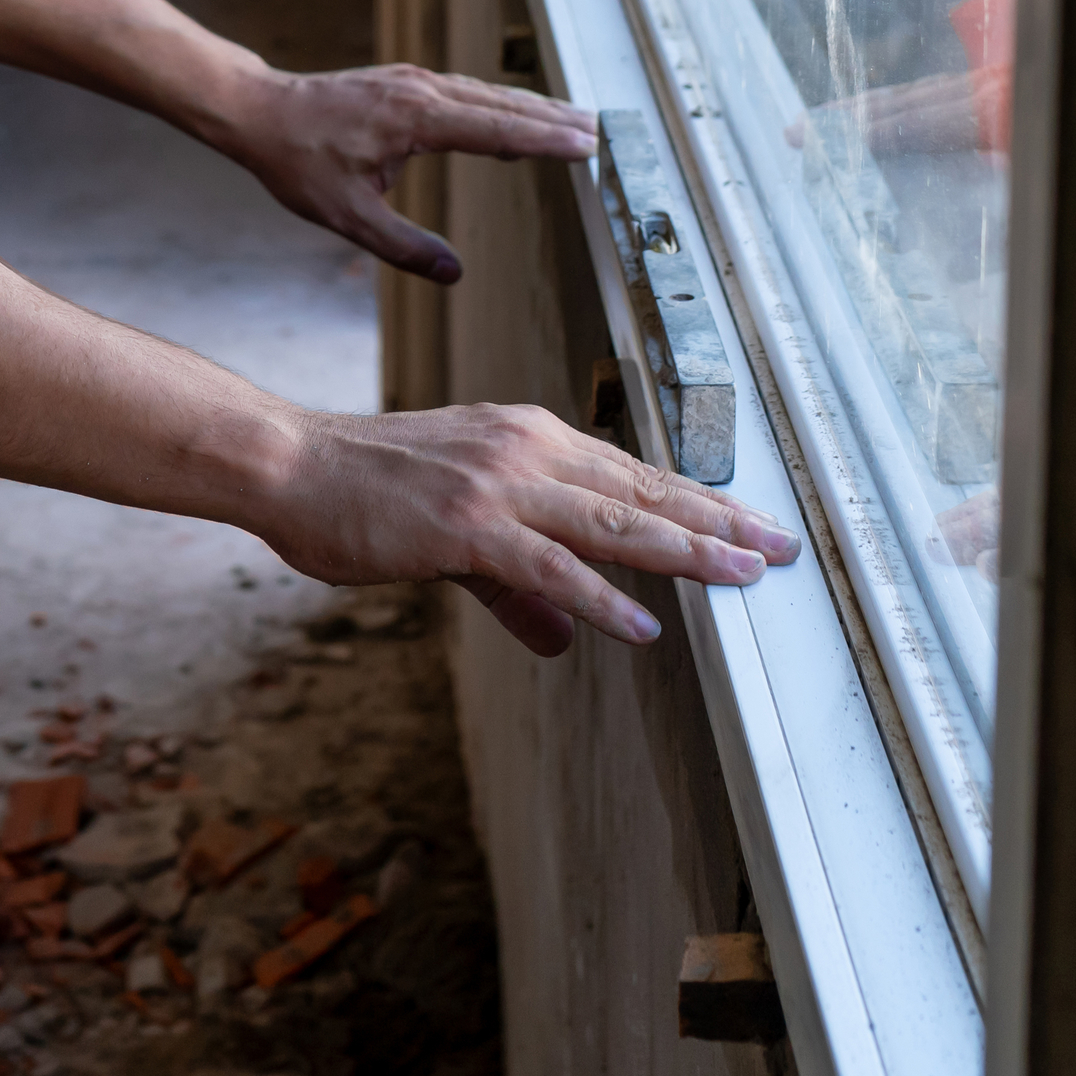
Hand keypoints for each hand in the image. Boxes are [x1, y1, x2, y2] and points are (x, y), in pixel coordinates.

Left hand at [198, 62, 598, 282]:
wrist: (260, 111)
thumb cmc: (298, 162)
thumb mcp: (348, 216)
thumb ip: (404, 247)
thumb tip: (454, 274)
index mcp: (415, 120)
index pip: (496, 131)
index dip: (545, 140)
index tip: (587, 146)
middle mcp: (423, 91)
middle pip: (504, 105)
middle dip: (554, 118)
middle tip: (601, 135)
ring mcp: (415, 80)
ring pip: (489, 94)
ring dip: (532, 108)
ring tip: (575, 123)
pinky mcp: (406, 81)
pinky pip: (468, 92)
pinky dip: (500, 105)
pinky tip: (514, 119)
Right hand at [250, 400, 801, 654]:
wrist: (292, 466)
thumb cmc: (365, 490)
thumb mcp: (455, 539)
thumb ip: (517, 588)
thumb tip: (566, 636)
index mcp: (528, 440)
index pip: (632, 473)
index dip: (697, 503)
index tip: (751, 526)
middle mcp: (526, 450)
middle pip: (643, 490)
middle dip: (719, 523)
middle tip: (783, 547)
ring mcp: (500, 485)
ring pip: (614, 520)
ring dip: (685, 551)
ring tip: (742, 577)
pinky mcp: (467, 526)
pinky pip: (549, 566)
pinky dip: (601, 596)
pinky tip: (644, 622)